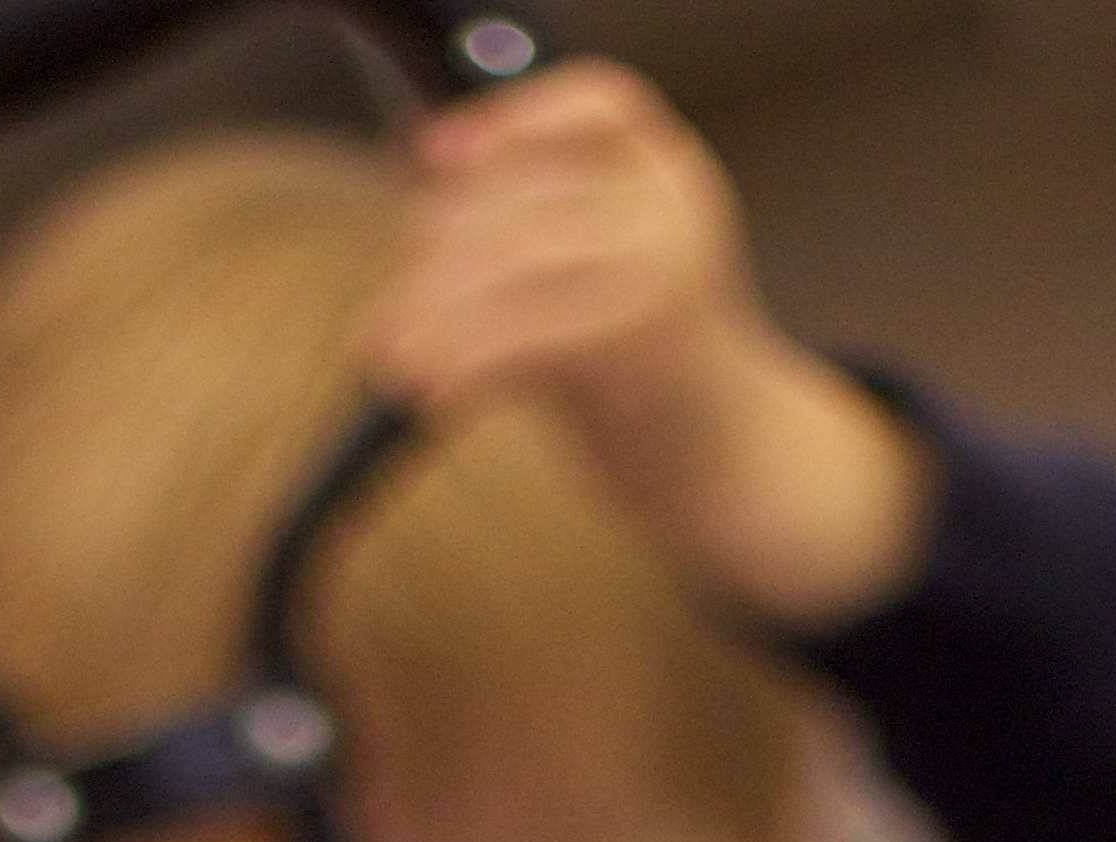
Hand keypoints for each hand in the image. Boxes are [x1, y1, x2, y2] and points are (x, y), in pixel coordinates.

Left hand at [365, 66, 931, 631]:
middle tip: (385, 329)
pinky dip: (464, 364)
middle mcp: (669, 205)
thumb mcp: (599, 278)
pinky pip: (524, 334)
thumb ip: (535, 229)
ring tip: (394, 367)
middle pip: (519, 197)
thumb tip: (418, 190)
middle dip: (434, 263)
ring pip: (511, 262)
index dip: (510, 120)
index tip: (431, 158)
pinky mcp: (642, 339)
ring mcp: (662, 265)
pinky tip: (431, 398)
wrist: (729, 465)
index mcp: (665, 172)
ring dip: (434, 320)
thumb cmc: (652, 376)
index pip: (592, 103)